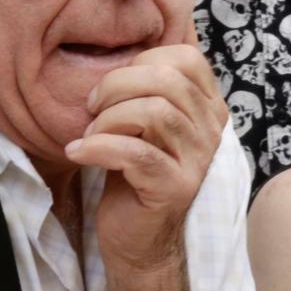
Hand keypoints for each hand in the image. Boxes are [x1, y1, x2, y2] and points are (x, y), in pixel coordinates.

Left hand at [68, 45, 228, 270]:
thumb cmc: (134, 176)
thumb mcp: (143, 124)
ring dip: (108, 119)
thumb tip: (119, 49)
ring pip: (154, 112)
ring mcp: (198, 160)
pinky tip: (79, 153)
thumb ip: (145, 89)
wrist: (139, 241)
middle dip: (117, 87)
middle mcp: (211, 131)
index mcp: (208, 108)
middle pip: (166, 80)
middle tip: (92, 110)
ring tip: (89, 136)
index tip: (111, 89)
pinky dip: (98, 148)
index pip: (187, 58)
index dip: (142, 62)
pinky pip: (135, 152)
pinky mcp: (176, 188)